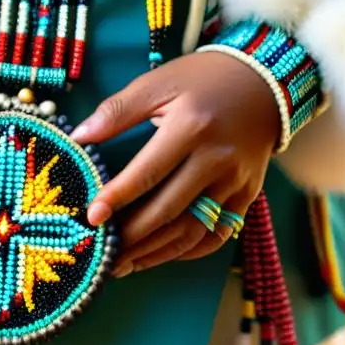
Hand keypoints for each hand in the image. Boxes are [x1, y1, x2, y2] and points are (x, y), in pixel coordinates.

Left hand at [71, 51, 279, 275]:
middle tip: (104, 252)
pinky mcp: (247, 195)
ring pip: (191, 231)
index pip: (147, 173)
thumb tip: (78, 136)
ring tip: (125, 264)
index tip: (92, 218)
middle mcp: (217, 159)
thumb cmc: (203, 80)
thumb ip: (117, 110)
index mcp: (191, 128)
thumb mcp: (158, 83)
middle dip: (132, 237)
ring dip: (156, 253)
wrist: (265, 82)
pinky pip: (216, 234)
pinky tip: (161, 255)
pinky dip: (188, 251)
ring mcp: (236, 182)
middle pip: (168, 210)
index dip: (117, 198)